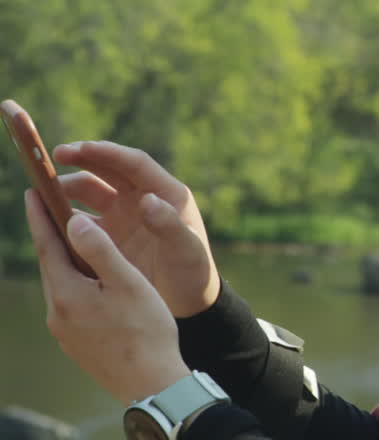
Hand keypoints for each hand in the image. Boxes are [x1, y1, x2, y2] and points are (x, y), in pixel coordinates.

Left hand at [26, 191, 190, 404]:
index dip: (40, 216)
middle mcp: (57, 312)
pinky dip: (76, 282)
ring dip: (65, 260)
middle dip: (51, 236)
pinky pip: (70, 303)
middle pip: (51, 264)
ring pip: (61, 284)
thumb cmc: (146, 330)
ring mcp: (64, 331)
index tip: (32, 191)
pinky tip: (92, 282)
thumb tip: (73, 220)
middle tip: (50, 207)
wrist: (150, 383)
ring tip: (74, 240)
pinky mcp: (75, 343)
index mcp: (68, 293)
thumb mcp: (128, 283)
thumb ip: (99, 250)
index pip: (48, 245)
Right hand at [51, 141, 219, 317]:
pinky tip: (46, 219)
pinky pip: (81, 219)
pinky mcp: (108, 235)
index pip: (135, 163)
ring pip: (90, 191)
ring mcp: (124, 215)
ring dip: (68, 187)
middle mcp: (143, 198)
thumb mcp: (186, 250)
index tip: (81, 148)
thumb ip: (169, 225)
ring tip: (43, 191)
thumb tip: (148, 200)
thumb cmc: (193, 273)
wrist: (186, 302)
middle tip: (57, 154)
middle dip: (83, 158)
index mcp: (167, 193)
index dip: (108, 152)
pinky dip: (64, 215)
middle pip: (108, 169)